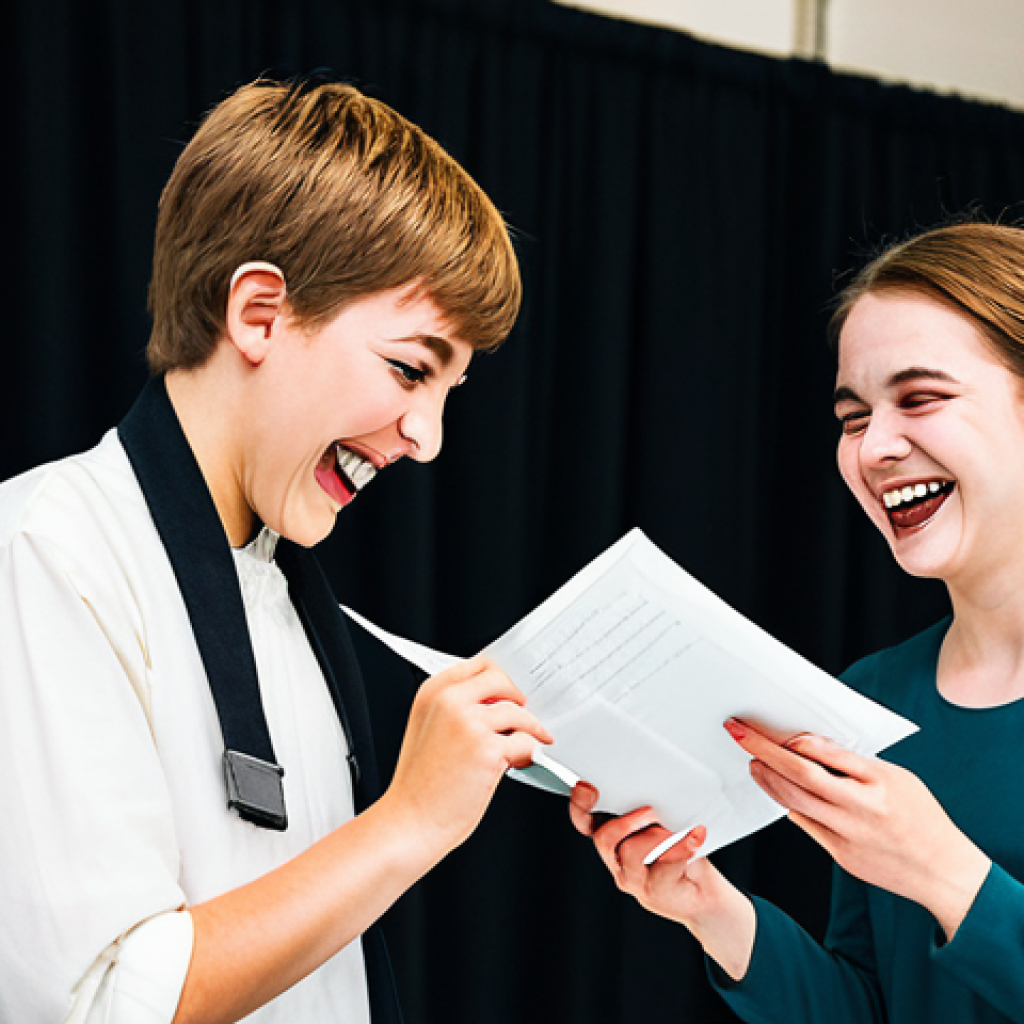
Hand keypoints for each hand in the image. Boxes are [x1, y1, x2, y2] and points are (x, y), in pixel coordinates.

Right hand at [385, 656, 552, 859]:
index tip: (512, 690)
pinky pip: (524, 741)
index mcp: (432, 692)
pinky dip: (530, 751)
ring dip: (530, 728)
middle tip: (527, 716)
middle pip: (501, 680)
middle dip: (519, 698)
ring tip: (530, 742)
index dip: (501, 677)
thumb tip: (496, 703)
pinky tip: (523, 759)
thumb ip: (456, 709)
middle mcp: (449, 701)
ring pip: (518, 712)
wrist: (409, 822)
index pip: (477, 665)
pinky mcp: (487, 749)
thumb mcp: (427, 730)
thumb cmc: (420, 785)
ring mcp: (468, 723)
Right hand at [569, 783, 754, 979]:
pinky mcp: (655, 891)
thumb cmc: (681, 854)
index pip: (585, 822)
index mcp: (614, 839)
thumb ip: (650, 811)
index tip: (587, 787)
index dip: (580, 805)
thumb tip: (657, 790)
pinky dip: (682, 847)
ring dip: (657, 835)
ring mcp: (633, 879)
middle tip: (649, 810)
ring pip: (632, 850)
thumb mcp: (663, 826)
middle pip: (603, 838)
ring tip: (679, 830)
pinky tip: (695, 838)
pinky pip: (665, 866)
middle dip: (624, 820)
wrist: (702, 896)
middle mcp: (617, 860)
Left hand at [726, 719, 990, 938]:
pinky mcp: (840, 855)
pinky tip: (776, 789)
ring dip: (767, 780)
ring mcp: (848, 836)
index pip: (824, 755)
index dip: (789, 740)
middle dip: (763, 752)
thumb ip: (853, 763)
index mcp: (879, 783)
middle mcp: (860, 810)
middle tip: (739, 734)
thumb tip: (809, 745)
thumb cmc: (921, 817)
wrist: (943, 871)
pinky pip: (805, 825)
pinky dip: (787, 804)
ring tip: (753, 761)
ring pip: (794, 803)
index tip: (765, 727)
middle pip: (800, 777)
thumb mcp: (896, 777)